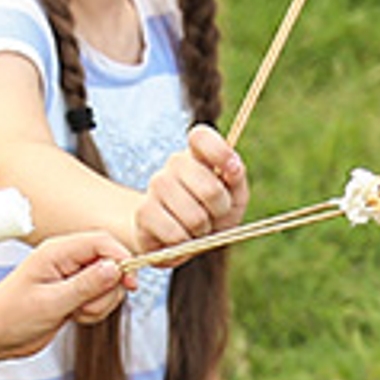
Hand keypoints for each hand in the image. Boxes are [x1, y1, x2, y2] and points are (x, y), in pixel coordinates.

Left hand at [0, 233, 133, 358]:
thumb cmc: (10, 316)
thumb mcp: (51, 302)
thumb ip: (86, 285)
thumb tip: (115, 268)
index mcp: (57, 251)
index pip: (102, 242)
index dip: (121, 260)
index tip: (129, 284)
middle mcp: (65, 260)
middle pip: (110, 263)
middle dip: (107, 290)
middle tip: (84, 307)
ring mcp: (70, 277)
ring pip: (107, 284)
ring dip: (99, 304)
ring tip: (74, 313)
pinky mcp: (72, 294)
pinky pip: (98, 299)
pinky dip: (93, 311)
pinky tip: (73, 317)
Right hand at [134, 125, 248, 253]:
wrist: (180, 241)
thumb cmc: (212, 214)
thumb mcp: (233, 196)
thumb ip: (236, 178)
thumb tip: (233, 168)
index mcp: (197, 154)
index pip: (201, 136)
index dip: (220, 153)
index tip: (232, 173)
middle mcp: (174, 164)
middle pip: (209, 189)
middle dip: (220, 210)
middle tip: (214, 214)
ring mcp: (155, 186)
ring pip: (194, 217)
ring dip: (202, 229)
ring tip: (196, 227)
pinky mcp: (143, 212)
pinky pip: (175, 234)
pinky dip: (185, 243)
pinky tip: (180, 238)